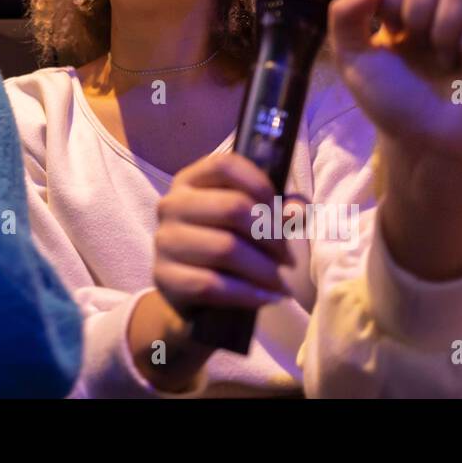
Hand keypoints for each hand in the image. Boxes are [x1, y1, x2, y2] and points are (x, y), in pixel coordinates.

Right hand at [152, 151, 293, 326]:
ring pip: (225, 248)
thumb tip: (297, 210)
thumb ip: (277, 210)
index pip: (226, 165)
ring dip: (263, 269)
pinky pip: (211, 284)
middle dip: (270, 235)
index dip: (261, 185)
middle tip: (287, 258)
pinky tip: (266, 297)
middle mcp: (171, 204)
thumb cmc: (225, 246)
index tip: (283, 214)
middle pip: (233, 207)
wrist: (191, 294)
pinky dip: (247, 294)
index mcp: (190, 181)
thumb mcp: (251, 222)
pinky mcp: (164, 277)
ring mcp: (164, 240)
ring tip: (280, 282)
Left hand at [328, 0, 461, 279]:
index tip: (389, 30)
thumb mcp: (352, 58)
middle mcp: (442, 8)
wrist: (423, 141)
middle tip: (415, 44)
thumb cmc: (391, 102)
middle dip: (414, 10)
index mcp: (406, 7)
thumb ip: (344, 16)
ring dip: (442, 31)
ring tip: (442, 61)